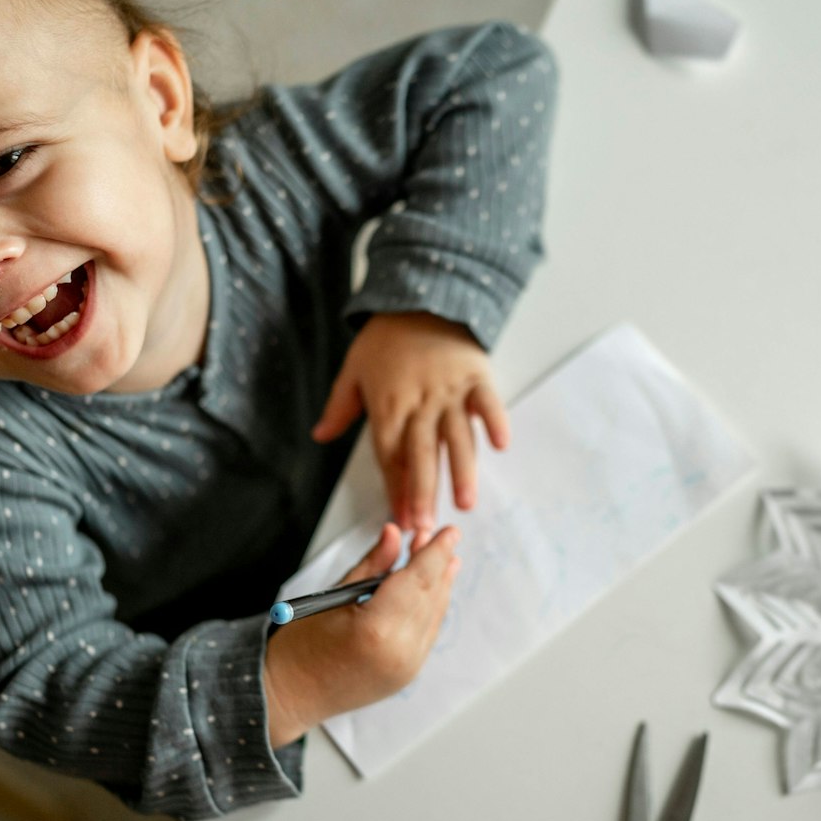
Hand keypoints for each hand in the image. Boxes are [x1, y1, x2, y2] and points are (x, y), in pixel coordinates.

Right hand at [263, 523, 459, 745]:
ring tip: (442, 560)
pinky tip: (430, 592)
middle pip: (431, 597)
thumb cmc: (300, 646)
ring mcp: (407, 668)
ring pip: (435, 616)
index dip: (436, 552)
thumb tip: (394, 534)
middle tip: (441, 538)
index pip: (418, 580)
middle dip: (438, 565)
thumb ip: (373, 564)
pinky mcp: (407, 675)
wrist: (289, 695)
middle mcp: (400, 652)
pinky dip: (431, 609)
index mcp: (377, 630)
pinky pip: (428, 634)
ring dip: (439, 586)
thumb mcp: (333, 596)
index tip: (449, 531)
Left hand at [311, 312, 510, 540]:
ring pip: (456, 435)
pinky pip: (486, 400)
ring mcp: (449, 389)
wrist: (422, 296)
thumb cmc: (386, 337)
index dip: (394, 488)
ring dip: (460, 469)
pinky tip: (501, 446)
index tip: (399, 519)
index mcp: (387, 403)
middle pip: (420, 452)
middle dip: (422, 491)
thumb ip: (339, 406)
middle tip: (425, 524)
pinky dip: (494, 421)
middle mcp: (419, 401)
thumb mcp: (353, 368)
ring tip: (464, 502)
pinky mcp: (475, 375)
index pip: (389, 454)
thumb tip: (320, 435)